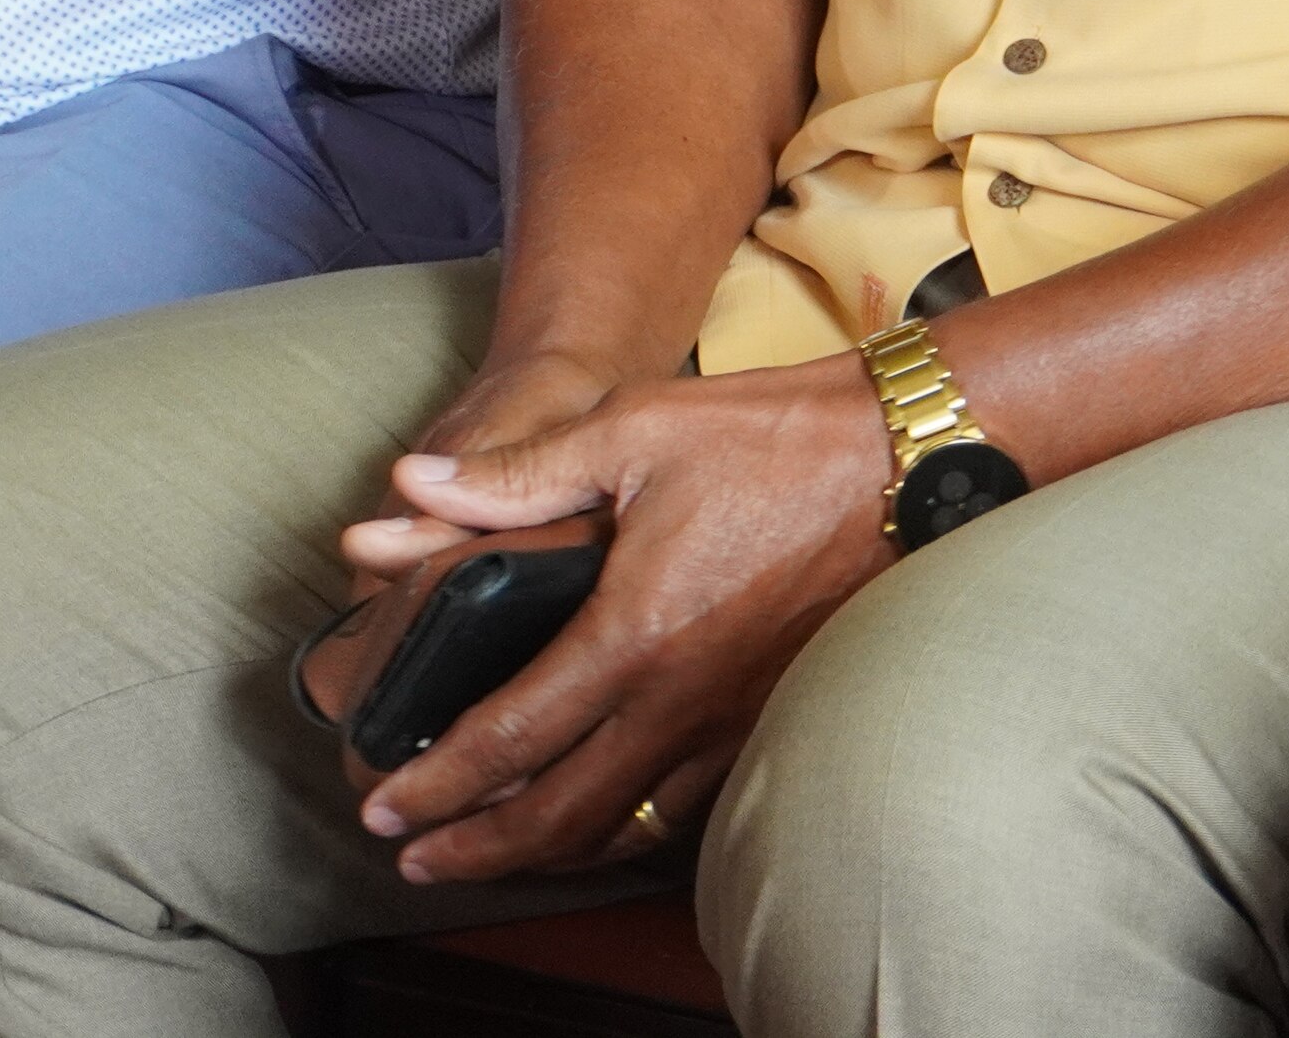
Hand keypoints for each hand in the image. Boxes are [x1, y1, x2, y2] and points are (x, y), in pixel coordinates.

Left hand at [333, 356, 897, 879]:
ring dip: (545, 850)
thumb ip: (514, 475)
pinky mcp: (769, 716)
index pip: (511, 738)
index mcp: (633, 633)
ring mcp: (731, 719)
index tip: (385, 807)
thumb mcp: (631, 430)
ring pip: (624, 826)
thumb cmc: (770, 435)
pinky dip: (623, 829)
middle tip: (415, 857)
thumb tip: (406, 492)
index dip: (436, 783)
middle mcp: (681, 699)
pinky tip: (600, 817)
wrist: (902, 458)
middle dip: (475, 848)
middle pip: (559, 816)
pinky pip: (683, 805)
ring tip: (490, 850)